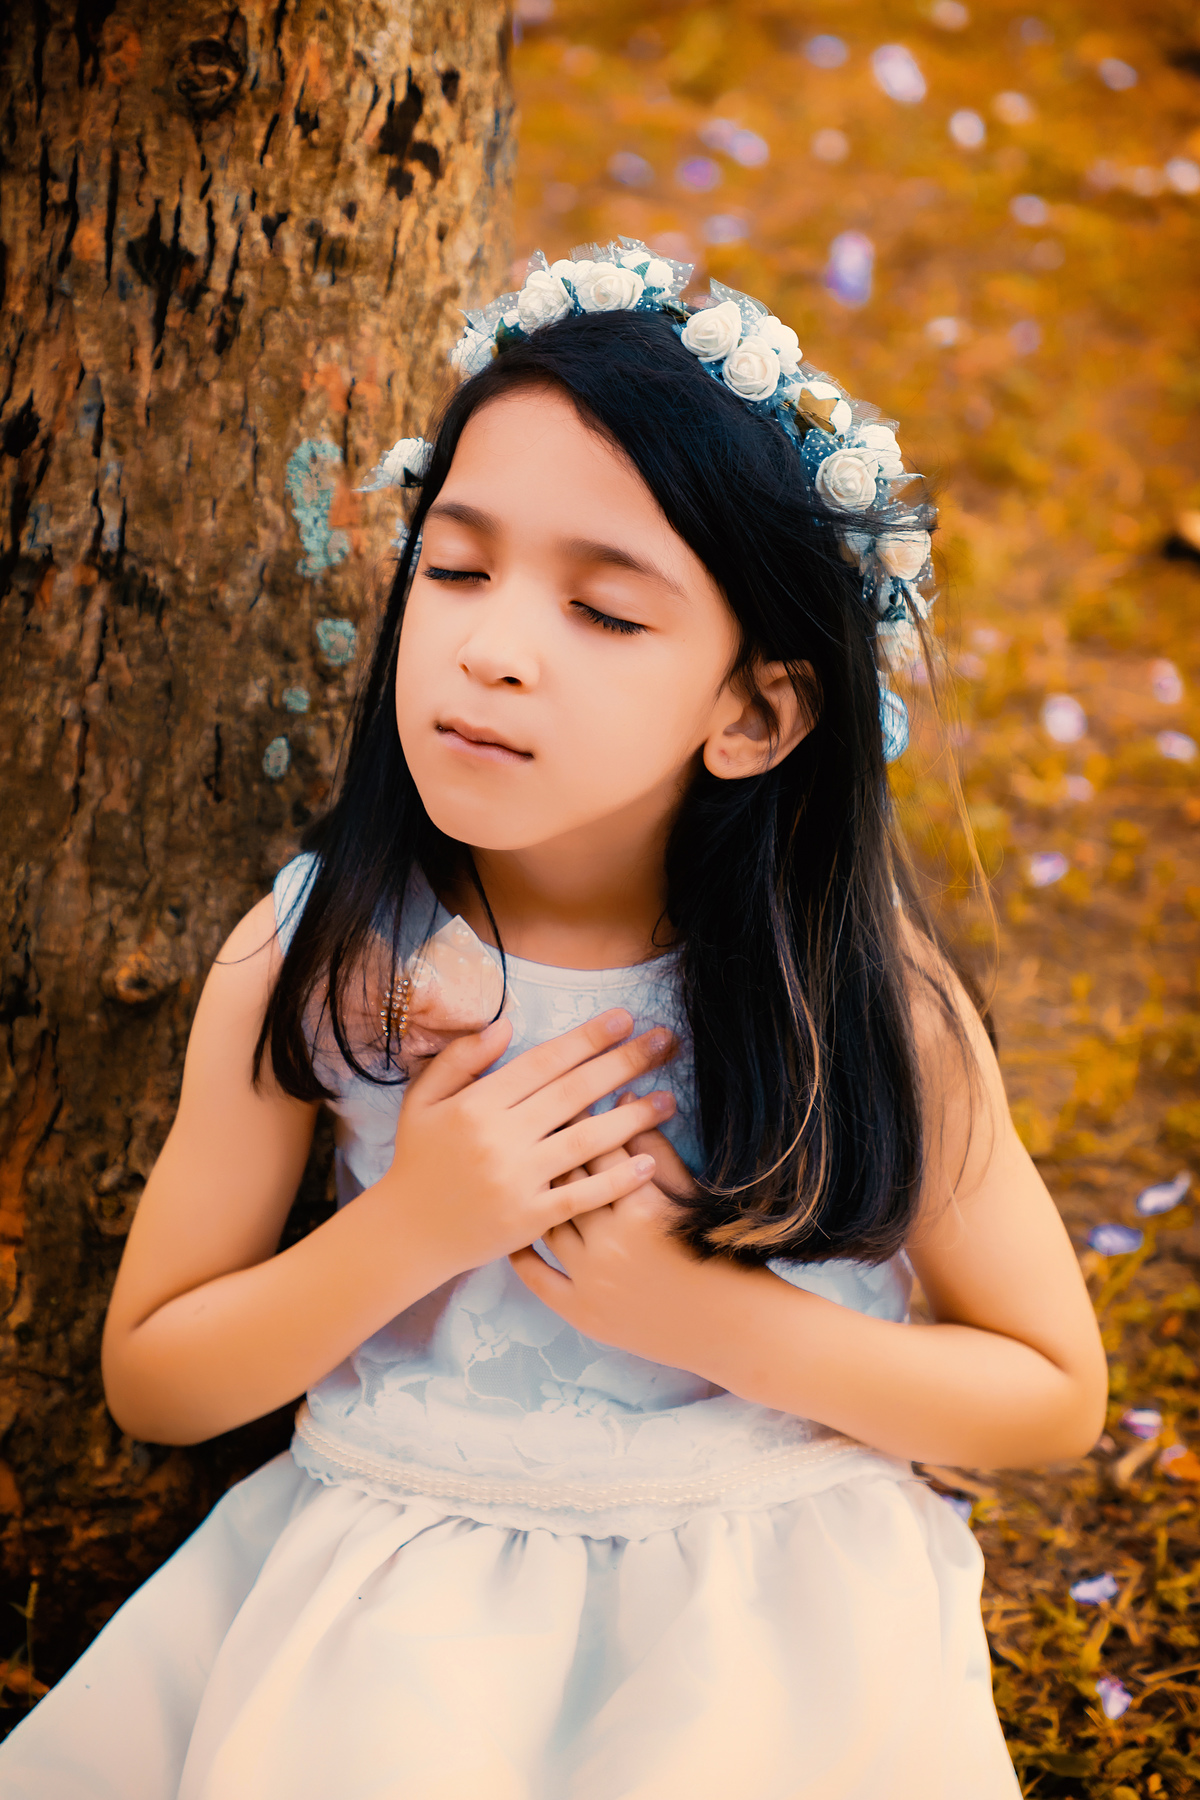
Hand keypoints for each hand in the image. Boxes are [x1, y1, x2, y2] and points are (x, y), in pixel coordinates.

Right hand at [381, 1009, 677, 1283]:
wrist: (407, 1232)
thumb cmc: (419, 1160)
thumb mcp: (423, 1100)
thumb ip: (460, 1059)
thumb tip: (506, 1025)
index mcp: (477, 1104)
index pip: (544, 1062)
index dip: (587, 1038)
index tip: (623, 1018)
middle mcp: (500, 1139)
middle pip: (575, 1093)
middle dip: (625, 1063)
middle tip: (664, 1042)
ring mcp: (517, 1181)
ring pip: (587, 1142)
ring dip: (634, 1118)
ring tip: (670, 1099)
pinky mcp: (530, 1219)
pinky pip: (583, 1196)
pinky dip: (617, 1179)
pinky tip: (649, 1162)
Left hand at [509, 1124, 731, 1377]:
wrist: (731, 1324)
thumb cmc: (717, 1251)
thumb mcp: (689, 1195)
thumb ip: (655, 1148)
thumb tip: (624, 1098)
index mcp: (640, 1206)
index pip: (599, 1148)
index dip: (584, 1119)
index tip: (568, 1102)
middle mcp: (610, 1241)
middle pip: (568, 1181)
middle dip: (554, 1151)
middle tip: (538, 1128)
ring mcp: (592, 1280)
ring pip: (548, 1221)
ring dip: (537, 1195)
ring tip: (525, 1172)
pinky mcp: (582, 1313)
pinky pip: (537, 1278)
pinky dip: (521, 1253)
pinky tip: (517, 1230)